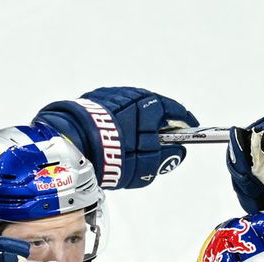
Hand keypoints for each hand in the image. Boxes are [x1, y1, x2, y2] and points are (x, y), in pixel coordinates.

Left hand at [35, 86, 197, 189]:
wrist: (74, 145)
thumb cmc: (115, 154)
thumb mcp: (148, 163)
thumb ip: (168, 156)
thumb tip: (177, 152)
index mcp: (150, 104)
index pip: (176, 112)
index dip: (185, 124)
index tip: (190, 133)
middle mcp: (132, 94)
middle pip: (154, 109)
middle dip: (161, 124)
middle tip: (164, 142)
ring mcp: (111, 96)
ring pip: (132, 110)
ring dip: (138, 123)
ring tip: (137, 144)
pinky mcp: (93, 102)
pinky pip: (114, 112)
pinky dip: (120, 123)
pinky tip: (117, 138)